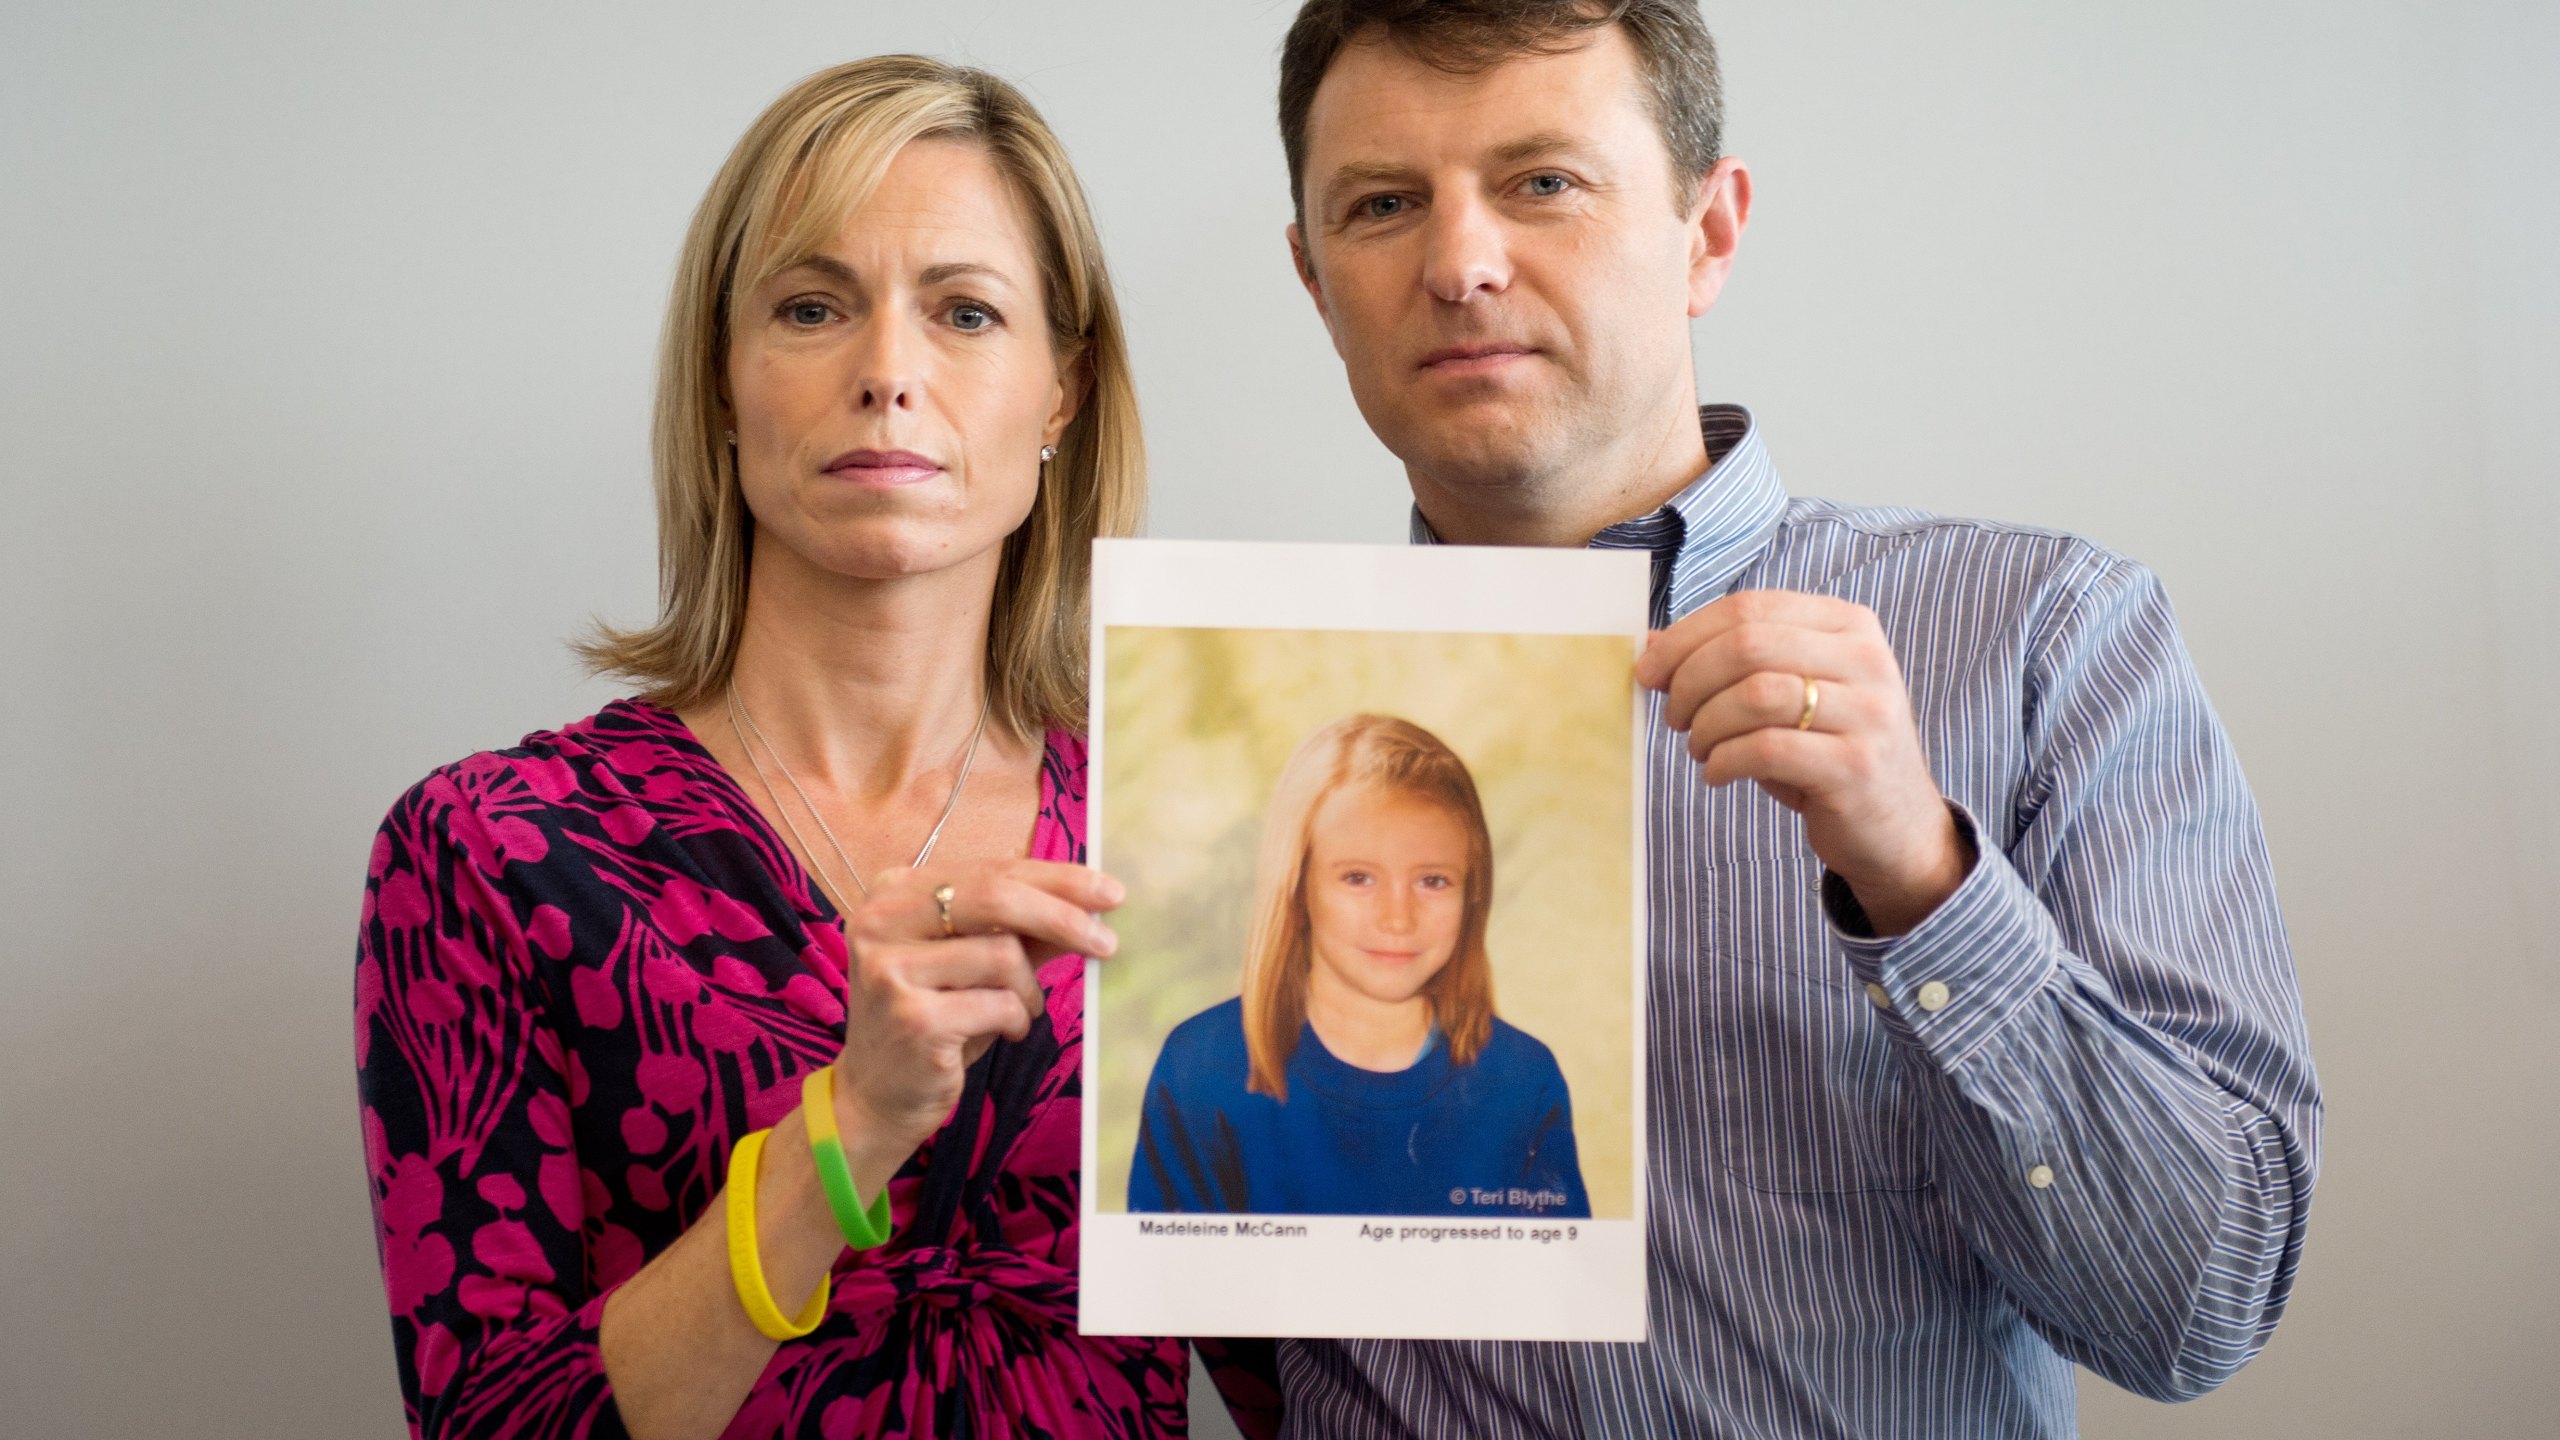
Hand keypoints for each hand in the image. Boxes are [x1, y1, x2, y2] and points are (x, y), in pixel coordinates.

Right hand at [831, 860, 1122, 1156]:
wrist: (875, 1094)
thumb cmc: (933, 1018)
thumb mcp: (973, 963)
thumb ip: (1021, 929)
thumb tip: (1089, 902)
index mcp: (895, 891)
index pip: (992, 869)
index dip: (1057, 878)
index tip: (1108, 891)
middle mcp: (882, 920)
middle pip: (998, 897)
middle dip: (1062, 917)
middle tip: (1107, 942)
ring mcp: (890, 968)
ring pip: (1003, 955)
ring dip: (1029, 990)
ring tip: (1018, 1011)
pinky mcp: (912, 1017)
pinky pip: (1000, 1004)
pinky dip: (1017, 1020)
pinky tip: (1001, 1031)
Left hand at [1635, 590, 1971, 935]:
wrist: (1897, 828)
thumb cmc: (1827, 753)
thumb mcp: (1786, 697)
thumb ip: (1730, 663)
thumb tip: (1652, 645)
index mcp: (1847, 624)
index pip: (1750, 608)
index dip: (1686, 637)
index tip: (1650, 670)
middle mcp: (1865, 659)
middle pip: (1748, 645)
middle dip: (1691, 681)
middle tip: (1674, 716)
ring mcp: (1867, 712)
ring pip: (1755, 694)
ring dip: (1706, 724)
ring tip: (1699, 747)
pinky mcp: (1855, 766)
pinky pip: (1766, 749)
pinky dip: (1724, 760)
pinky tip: (1717, 773)